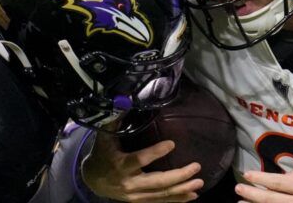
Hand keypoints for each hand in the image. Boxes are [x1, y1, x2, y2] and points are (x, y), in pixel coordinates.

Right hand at [81, 128, 203, 201]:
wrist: (93, 180)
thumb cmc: (102, 153)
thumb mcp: (104, 136)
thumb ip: (115, 120)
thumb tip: (125, 99)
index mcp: (121, 164)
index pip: (140, 159)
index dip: (155, 153)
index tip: (172, 144)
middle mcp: (129, 182)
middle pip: (156, 182)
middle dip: (178, 176)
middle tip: (196, 167)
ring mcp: (135, 195)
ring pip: (161, 194)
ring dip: (182, 190)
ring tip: (199, 183)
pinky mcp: (139, 200)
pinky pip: (160, 202)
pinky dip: (177, 200)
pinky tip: (192, 195)